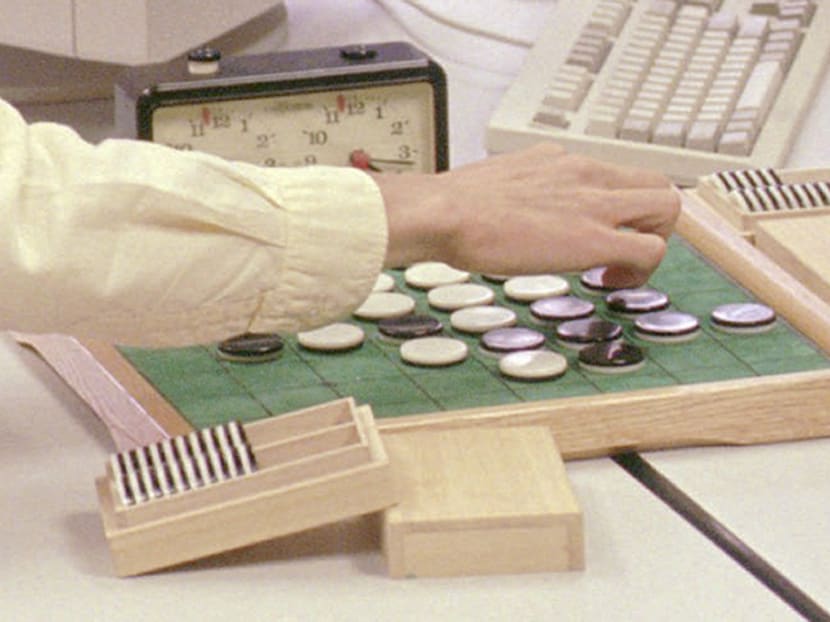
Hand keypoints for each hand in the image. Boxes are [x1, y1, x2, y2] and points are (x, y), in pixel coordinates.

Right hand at [377, 143, 680, 287]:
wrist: (445, 212)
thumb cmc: (456, 205)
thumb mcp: (499, 181)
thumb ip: (521, 188)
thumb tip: (514, 206)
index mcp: (560, 161)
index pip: (615, 172)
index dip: (618, 206)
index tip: (599, 231)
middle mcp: (586, 172)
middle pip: (655, 182)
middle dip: (650, 221)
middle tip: (623, 249)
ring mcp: (594, 202)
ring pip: (667, 207)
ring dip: (654, 241)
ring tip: (619, 269)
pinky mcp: (593, 237)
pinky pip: (650, 250)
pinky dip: (641, 271)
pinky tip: (609, 282)